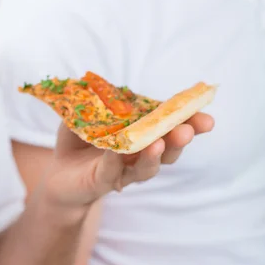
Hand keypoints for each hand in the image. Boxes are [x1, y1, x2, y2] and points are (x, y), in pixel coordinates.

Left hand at [43, 113, 213, 206]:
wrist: (58, 174)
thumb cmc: (77, 141)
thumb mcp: (84, 115)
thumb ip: (95, 100)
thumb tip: (100, 83)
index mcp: (142, 133)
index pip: (169, 125)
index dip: (189, 121)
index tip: (206, 116)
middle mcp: (140, 154)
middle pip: (167, 150)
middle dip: (179, 140)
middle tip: (187, 131)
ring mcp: (124, 170)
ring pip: (146, 167)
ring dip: (154, 156)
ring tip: (158, 144)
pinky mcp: (103, 181)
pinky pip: (112, 172)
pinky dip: (115, 162)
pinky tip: (116, 153)